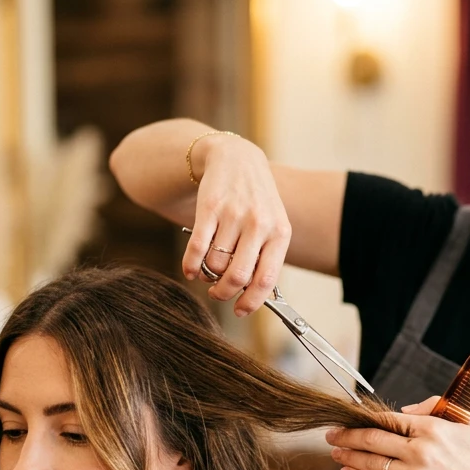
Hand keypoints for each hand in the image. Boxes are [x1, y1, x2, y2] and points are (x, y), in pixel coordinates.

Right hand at [182, 134, 291, 315]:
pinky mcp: (209, 208)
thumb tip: (250, 296)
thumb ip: (265, 258)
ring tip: (207, 272)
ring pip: (215, 264)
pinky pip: (197, 248)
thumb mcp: (272, 226)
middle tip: (217, 294)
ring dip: (207, 276)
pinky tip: (190, 269)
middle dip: (224, 293)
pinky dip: (190, 266)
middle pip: (237, 276)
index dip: (251, 302)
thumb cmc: (256, 201)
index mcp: (279, 233)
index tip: (239, 310)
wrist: (237, 158)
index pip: (266, 279)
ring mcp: (234, 215)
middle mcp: (259, 224)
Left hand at [325, 396, 469, 469]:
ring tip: (335, 452)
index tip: (349, 418)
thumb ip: (436, 407)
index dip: (364, 418)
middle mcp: (422, 453)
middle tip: (331, 434)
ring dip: (348, 457)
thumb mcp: (468, 424)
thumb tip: (404, 409)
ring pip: (371, 464)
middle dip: (347, 436)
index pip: (389, 419)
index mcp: (434, 430)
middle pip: (372, 440)